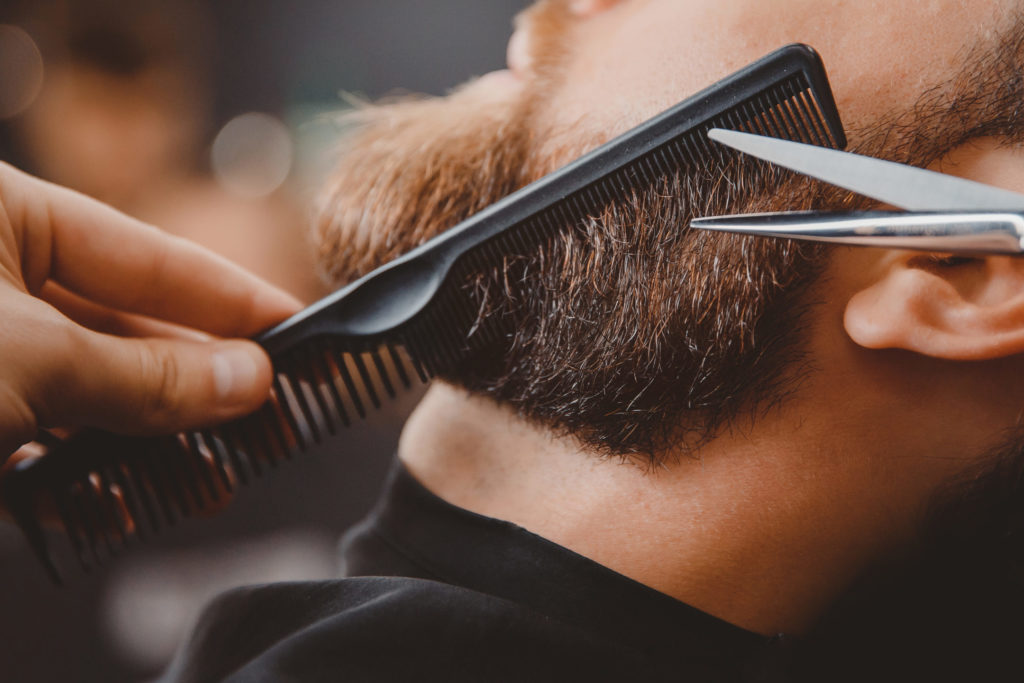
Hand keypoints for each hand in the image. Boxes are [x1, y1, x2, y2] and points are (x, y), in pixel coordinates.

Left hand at [0, 162, 302, 463]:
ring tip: (211, 484)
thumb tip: (251, 378)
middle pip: (126, 329)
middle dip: (201, 393)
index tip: (307, 335)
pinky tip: (114, 507)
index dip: (239, 302)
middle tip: (272, 427)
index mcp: (1, 213)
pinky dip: (72, 481)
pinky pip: (31, 439)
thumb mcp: (31, 361)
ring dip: (149, 447)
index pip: (152, 256)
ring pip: (85, 392)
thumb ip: (147, 374)